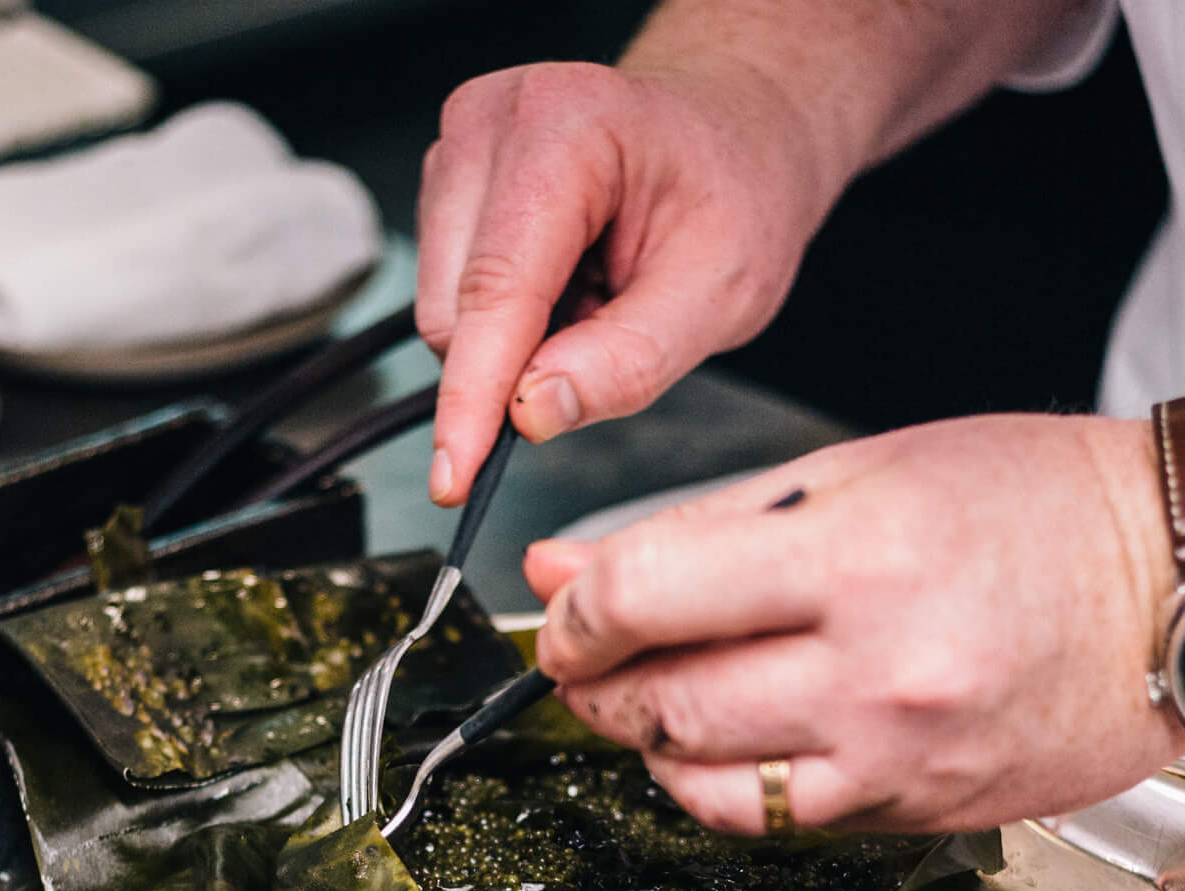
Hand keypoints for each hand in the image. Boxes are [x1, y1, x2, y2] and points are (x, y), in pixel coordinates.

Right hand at [416, 60, 835, 503]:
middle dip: (521, 360)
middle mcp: (494, 120)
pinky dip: (513, 314)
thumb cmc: (738, 190)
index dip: (472, 395)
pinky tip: (570, 279)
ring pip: (446, 307)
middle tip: (617, 325)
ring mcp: (463, 144)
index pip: (496, 288)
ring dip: (519, 336)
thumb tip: (533, 412)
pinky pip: (453, 290)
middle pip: (456, 306)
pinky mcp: (451, 177)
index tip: (453, 475)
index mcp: (564, 128)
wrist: (736, 133)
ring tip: (599, 292)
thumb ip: (629, 361)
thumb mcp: (720, 294)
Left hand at [523, 414, 1184, 833]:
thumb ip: (708, 526)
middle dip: (596, 686)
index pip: (647, 595)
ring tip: (656, 703)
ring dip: (655, 746)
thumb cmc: (1043, 504)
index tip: (565, 613)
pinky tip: (738, 744)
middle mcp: (880, 669)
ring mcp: (905, 756)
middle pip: (664, 703)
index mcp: (860, 554)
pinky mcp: (927, 814)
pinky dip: (735, 788)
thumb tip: (570, 569)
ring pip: (710, 785)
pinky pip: (788, 821)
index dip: (576, 613)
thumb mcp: (867, 470)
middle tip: (586, 662)